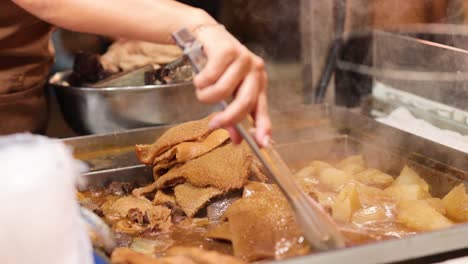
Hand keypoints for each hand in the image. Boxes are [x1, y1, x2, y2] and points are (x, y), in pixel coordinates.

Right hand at [192, 25, 270, 146]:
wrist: (206, 37)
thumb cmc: (218, 68)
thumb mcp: (227, 93)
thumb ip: (232, 116)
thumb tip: (235, 140)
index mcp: (258, 83)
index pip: (262, 108)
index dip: (263, 126)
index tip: (262, 143)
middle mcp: (255, 71)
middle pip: (245, 102)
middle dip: (228, 117)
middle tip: (214, 124)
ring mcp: (243, 59)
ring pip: (222, 90)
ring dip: (206, 95)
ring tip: (202, 89)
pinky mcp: (228, 50)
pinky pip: (210, 77)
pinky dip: (200, 81)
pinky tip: (200, 77)